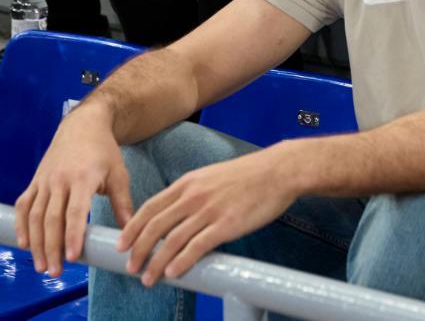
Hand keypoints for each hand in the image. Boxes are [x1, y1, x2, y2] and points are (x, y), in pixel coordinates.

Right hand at [13, 106, 132, 276]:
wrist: (83, 127)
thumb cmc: (104, 153)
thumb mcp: (119, 175)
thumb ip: (123, 203)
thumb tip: (130, 231)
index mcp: (83, 178)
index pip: (75, 212)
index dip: (72, 235)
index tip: (72, 257)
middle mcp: (60, 180)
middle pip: (52, 219)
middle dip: (52, 247)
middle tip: (55, 272)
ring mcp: (44, 181)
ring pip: (35, 216)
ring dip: (37, 243)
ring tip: (42, 266)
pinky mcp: (35, 181)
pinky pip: (24, 205)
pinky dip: (22, 225)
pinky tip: (25, 244)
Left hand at [117, 147, 296, 285]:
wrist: (279, 170)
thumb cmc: (250, 174)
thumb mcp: (212, 176)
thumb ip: (193, 193)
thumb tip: (179, 215)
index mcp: (188, 183)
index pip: (150, 208)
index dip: (132, 228)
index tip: (122, 244)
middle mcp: (193, 196)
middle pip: (155, 227)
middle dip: (138, 250)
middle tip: (131, 266)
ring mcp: (209, 210)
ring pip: (172, 240)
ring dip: (156, 262)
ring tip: (149, 277)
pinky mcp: (226, 224)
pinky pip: (197, 246)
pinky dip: (182, 261)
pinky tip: (174, 272)